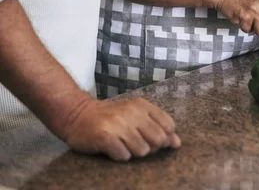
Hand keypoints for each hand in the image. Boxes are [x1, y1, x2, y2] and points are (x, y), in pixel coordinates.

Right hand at [64, 96, 180, 160]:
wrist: (78, 115)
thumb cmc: (111, 118)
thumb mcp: (136, 116)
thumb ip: (158, 127)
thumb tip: (178, 143)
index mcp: (142, 105)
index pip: (168, 126)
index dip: (164, 138)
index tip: (151, 139)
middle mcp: (132, 112)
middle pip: (158, 140)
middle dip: (150, 147)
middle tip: (136, 143)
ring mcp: (118, 123)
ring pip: (142, 150)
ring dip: (134, 153)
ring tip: (123, 145)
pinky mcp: (104, 136)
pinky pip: (123, 155)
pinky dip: (120, 156)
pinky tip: (114, 149)